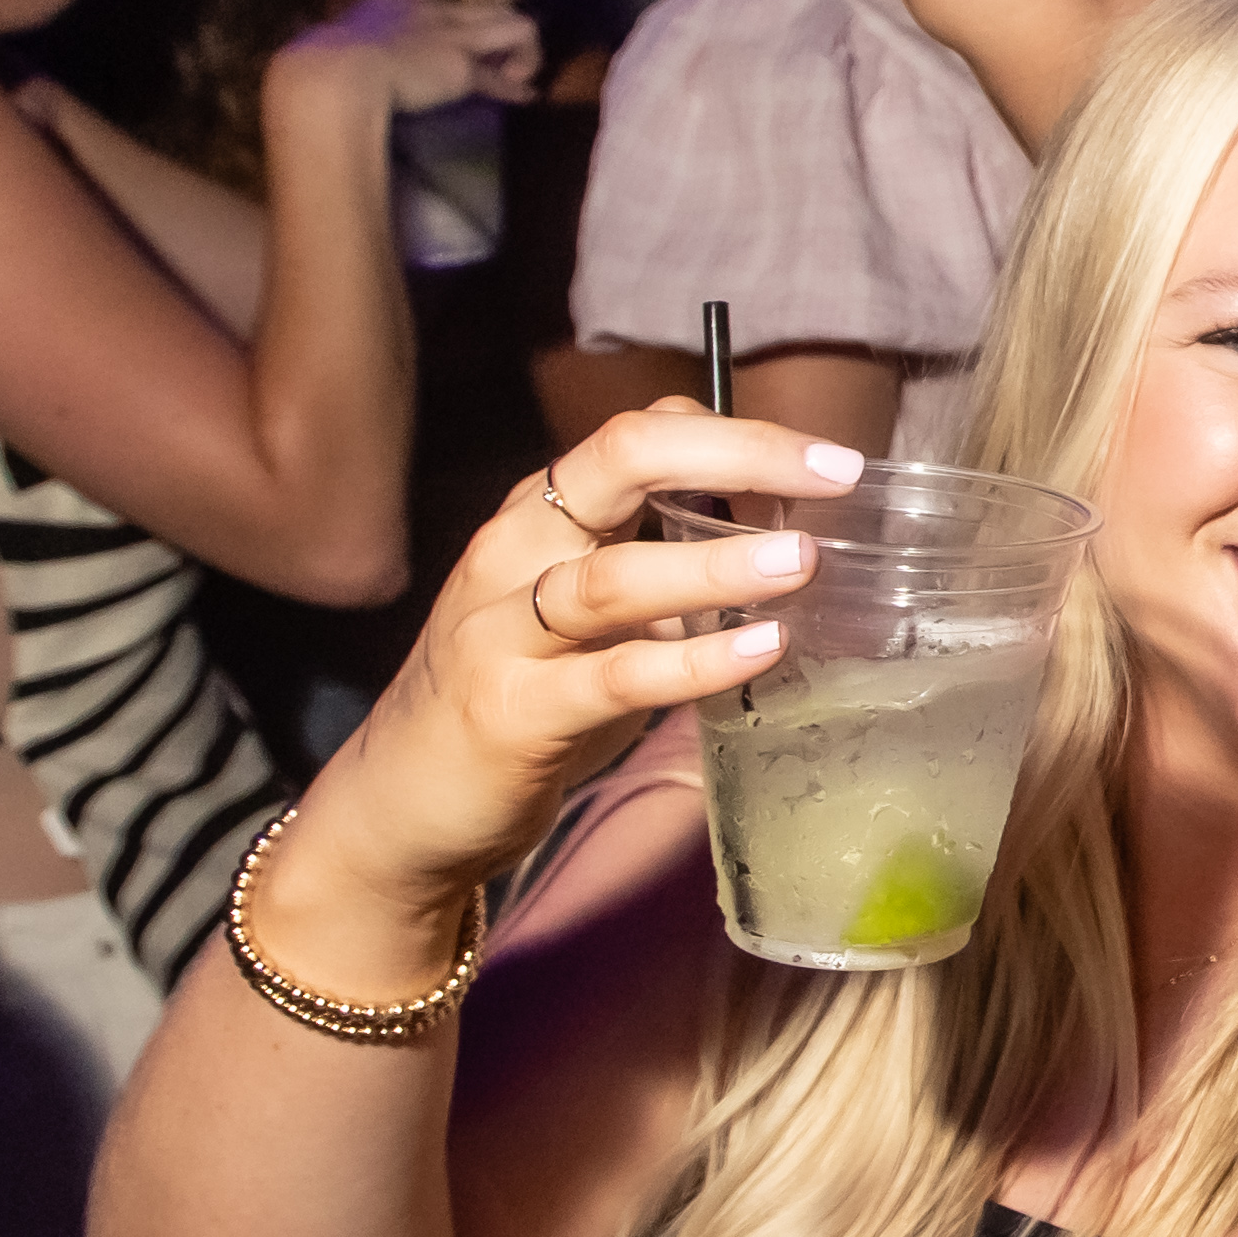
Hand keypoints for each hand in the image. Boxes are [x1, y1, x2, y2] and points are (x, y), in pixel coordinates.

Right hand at [278, 0, 543, 119]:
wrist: (334, 75)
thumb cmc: (317, 64)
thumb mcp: (327, 45)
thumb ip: (338, 48)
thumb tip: (312, 65)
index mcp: (392, 1)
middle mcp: (428, 13)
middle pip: (489, 2)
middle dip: (507, 20)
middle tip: (514, 42)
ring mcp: (450, 36)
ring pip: (512, 27)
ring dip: (523, 51)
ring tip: (522, 72)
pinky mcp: (461, 66)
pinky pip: (500, 76)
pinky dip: (514, 86)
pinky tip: (527, 94)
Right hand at [291, 401, 867, 917]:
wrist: (404, 802)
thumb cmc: (522, 695)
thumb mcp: (593, 616)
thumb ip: (665, 570)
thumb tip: (786, 537)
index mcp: (543, 515)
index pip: (640, 434)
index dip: (738, 435)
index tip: (829, 462)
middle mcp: (515, 551)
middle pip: (622, 461)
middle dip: (736, 454)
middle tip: (834, 472)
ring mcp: (503, 630)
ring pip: (612, 575)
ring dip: (715, 566)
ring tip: (801, 560)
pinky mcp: (511, 711)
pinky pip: (612, 678)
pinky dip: (692, 663)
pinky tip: (761, 649)